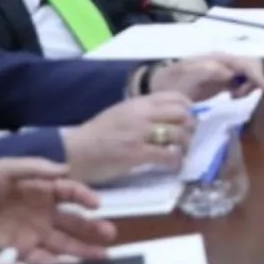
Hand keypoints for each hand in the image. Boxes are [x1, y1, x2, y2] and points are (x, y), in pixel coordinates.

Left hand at [0, 158, 115, 263]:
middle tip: (110, 235)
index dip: (84, 197)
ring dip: (82, 249)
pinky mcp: (19, 251)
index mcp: (40, 189)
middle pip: (73, 221)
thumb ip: (34, 168)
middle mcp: (42, 212)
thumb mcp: (3, 169)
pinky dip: (53, 262)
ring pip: (64, 242)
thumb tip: (66, 169)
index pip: (70, 192)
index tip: (97, 204)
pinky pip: (41, 258)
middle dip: (93, 228)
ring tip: (103, 256)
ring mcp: (32, 233)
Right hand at [62, 92, 195, 181]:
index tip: (187, 120)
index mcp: (138, 103)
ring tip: (179, 153)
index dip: (189, 109)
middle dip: (191, 128)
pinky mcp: (136, 153)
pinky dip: (175, 161)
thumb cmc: (95, 135)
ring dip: (185, 146)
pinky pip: (167, 155)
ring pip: (179, 135)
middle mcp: (141, 114)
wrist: (73, 152)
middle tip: (186, 139)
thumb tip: (167, 117)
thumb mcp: (121, 114)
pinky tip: (172, 165)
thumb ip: (143, 112)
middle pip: (183, 115)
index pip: (176, 98)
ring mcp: (139, 133)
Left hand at [149, 53, 263, 99]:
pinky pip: (242, 80)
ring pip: (249, 73)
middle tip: (239, 96)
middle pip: (252, 65)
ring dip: (249, 85)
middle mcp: (223, 61)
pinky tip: (232, 97)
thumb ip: (206, 72)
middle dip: (254, 80)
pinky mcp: (223, 79)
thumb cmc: (170, 83)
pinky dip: (244, 89)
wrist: (158, 87)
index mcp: (216, 59)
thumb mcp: (184, 79)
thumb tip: (230, 72)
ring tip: (234, 97)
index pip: (245, 63)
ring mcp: (224, 70)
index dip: (257, 74)